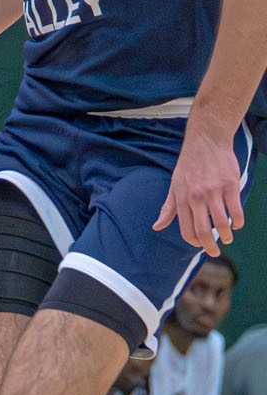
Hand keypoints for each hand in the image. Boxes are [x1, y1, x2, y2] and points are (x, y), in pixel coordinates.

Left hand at [155, 123, 244, 256]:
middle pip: (204, 230)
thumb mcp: (174, 186)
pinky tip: (237, 224)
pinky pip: (235, 210)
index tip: (200, 246)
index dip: (194, 241)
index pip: (186, 229)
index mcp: (181, 199)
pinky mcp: (229, 185)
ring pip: (222, 223)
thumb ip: (168, 208)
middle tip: (215, 253)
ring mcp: (213, 191)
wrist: (206, 141)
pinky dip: (237, 222)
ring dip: (226, 235)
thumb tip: (156, 227)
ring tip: (228, 238)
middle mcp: (196, 197)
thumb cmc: (189, 165)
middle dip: (210, 246)